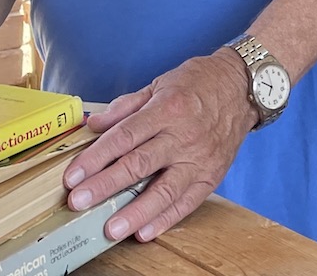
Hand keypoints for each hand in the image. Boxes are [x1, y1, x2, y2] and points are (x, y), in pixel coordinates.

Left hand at [64, 49, 258, 241]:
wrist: (243, 88)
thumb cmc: (199, 83)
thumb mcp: (159, 84)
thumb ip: (125, 107)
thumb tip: (93, 125)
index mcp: (166, 109)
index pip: (124, 136)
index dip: (96, 158)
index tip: (73, 176)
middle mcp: (183, 135)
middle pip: (139, 164)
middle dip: (105, 186)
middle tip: (79, 203)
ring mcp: (199, 158)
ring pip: (164, 190)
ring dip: (135, 212)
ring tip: (111, 229)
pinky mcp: (213, 174)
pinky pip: (188, 201)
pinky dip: (167, 219)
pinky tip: (145, 232)